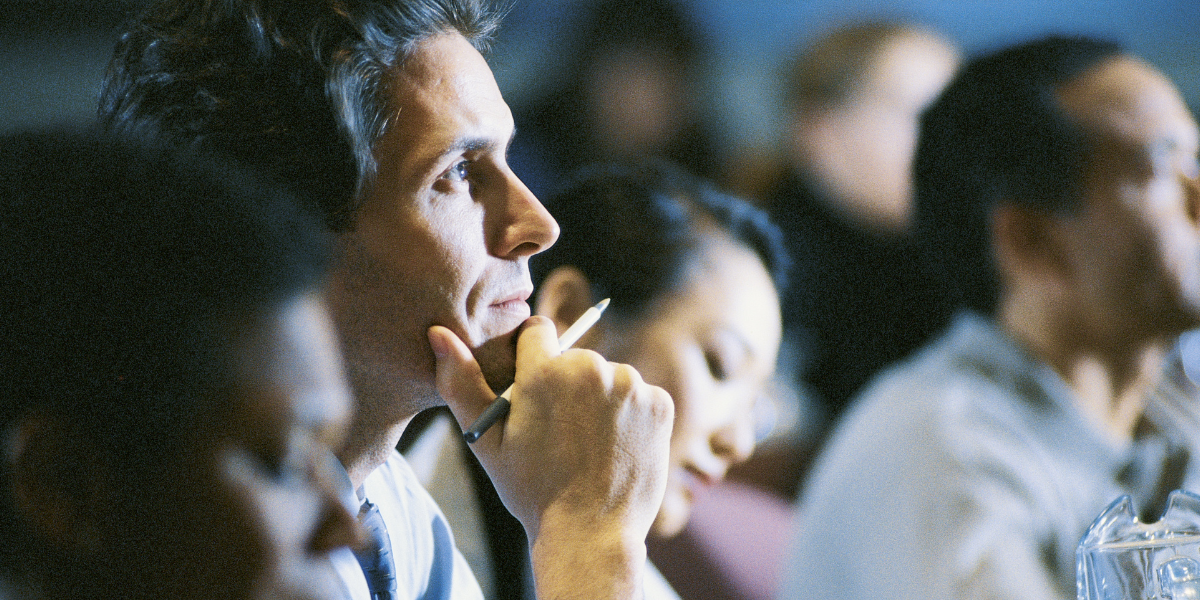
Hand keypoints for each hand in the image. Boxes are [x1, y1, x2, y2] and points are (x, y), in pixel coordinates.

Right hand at [428, 316, 672, 597]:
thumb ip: (460, 382)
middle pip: (575, 358)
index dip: (531, 360)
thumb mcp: (486, 441)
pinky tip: (615, 446)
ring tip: (589, 444)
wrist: (591, 535)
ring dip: (600, 400)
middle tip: (561, 432)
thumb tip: (438, 333)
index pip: (537, 331)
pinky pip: (640, 396)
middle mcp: (591, 368)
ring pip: (608, 378)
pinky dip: (630, 416)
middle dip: (567, 384)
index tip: (534, 393)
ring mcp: (631, 385)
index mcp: (545, 372)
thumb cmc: (532, 491)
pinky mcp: (660, 403)